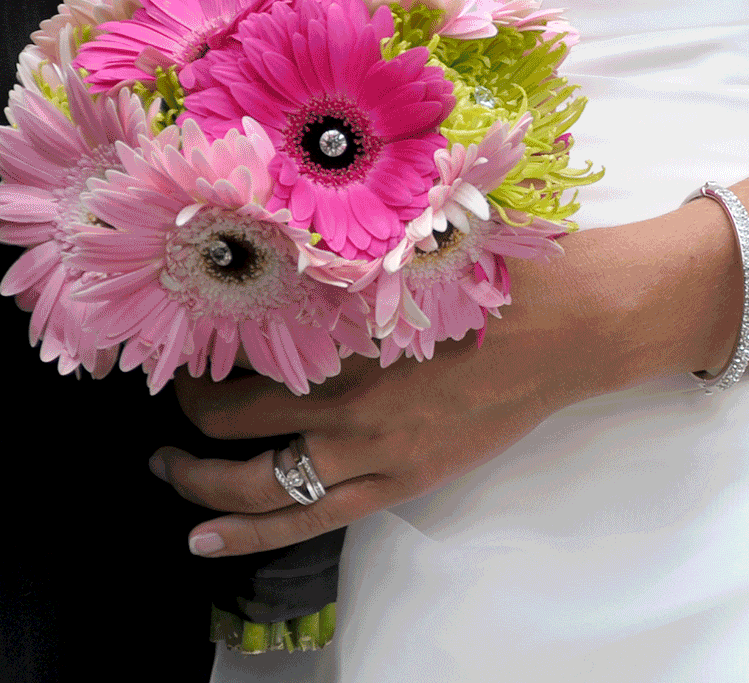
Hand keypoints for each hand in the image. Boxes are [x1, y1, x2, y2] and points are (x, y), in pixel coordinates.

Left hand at [152, 209, 738, 556]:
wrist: (581, 322)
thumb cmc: (509, 268)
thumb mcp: (424, 233)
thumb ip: (357, 237)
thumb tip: (286, 213)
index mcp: (350, 324)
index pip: (239, 342)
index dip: (194, 340)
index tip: (180, 329)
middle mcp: (351, 392)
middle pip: (234, 415)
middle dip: (189, 409)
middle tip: (172, 395)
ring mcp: (376, 445)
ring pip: (260, 482)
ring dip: (200, 477)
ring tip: (167, 469)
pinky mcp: (403, 478)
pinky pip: (310, 518)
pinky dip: (250, 531)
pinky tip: (205, 536)